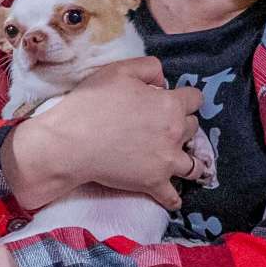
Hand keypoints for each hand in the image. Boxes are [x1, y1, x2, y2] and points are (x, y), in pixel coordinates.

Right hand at [5, 56, 202, 210]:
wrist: (70, 143)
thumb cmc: (91, 104)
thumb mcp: (119, 70)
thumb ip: (149, 68)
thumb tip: (164, 81)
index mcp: (170, 104)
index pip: (195, 99)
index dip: (183, 98)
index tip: (169, 101)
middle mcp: (175, 133)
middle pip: (193, 128)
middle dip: (181, 125)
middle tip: (162, 126)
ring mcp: (166, 161)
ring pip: (194, 164)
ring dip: (188, 160)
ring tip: (176, 159)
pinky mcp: (153, 183)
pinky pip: (173, 197)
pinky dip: (173, 198)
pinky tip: (172, 197)